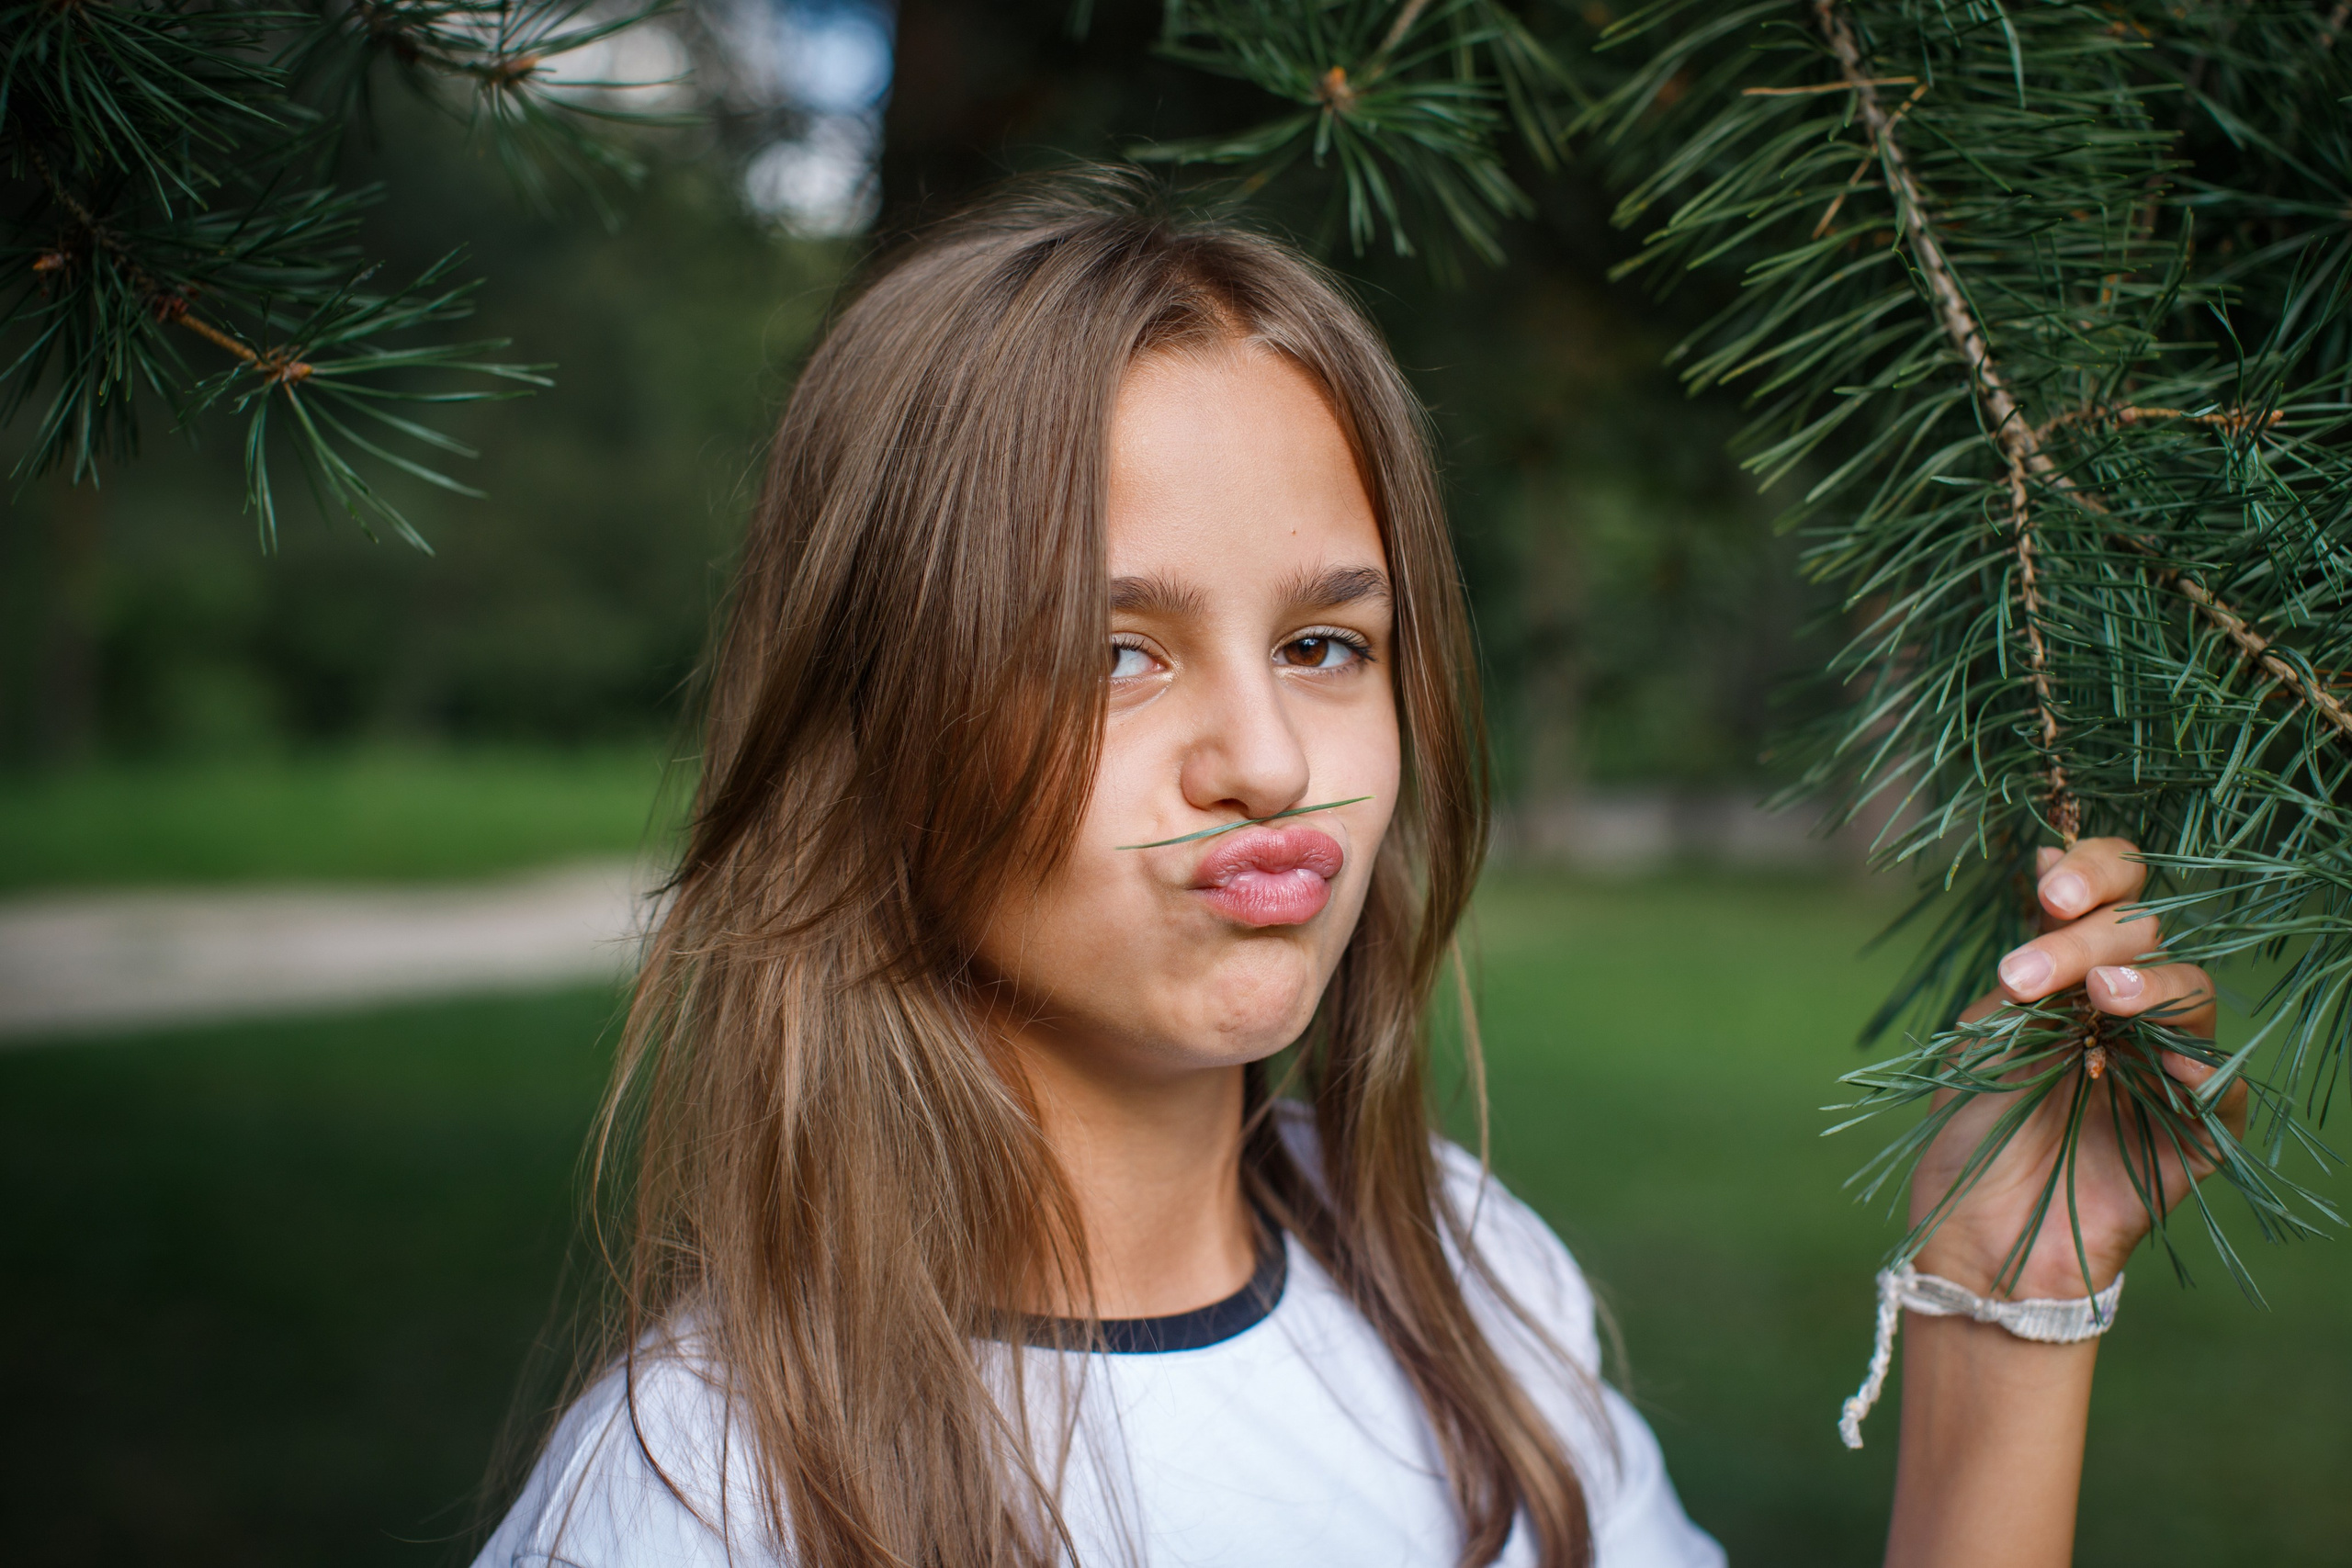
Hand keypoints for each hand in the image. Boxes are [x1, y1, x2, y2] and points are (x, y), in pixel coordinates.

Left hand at [1908, 837, 2245, 1299]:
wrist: (1979, 1235)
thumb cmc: (1973, 1131)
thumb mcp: (1984, 1031)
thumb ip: (2026, 960)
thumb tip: (2046, 858)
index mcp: (2073, 971)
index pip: (2113, 892)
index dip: (2094, 872)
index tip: (2048, 887)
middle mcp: (2126, 1007)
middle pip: (2143, 935)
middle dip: (2085, 941)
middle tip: (2025, 977)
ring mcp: (2166, 1063)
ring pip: (2191, 992)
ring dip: (2145, 985)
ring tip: (2099, 999)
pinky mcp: (2195, 1130)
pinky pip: (2222, 1085)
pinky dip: (2201, 1067)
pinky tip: (2167, 1064)